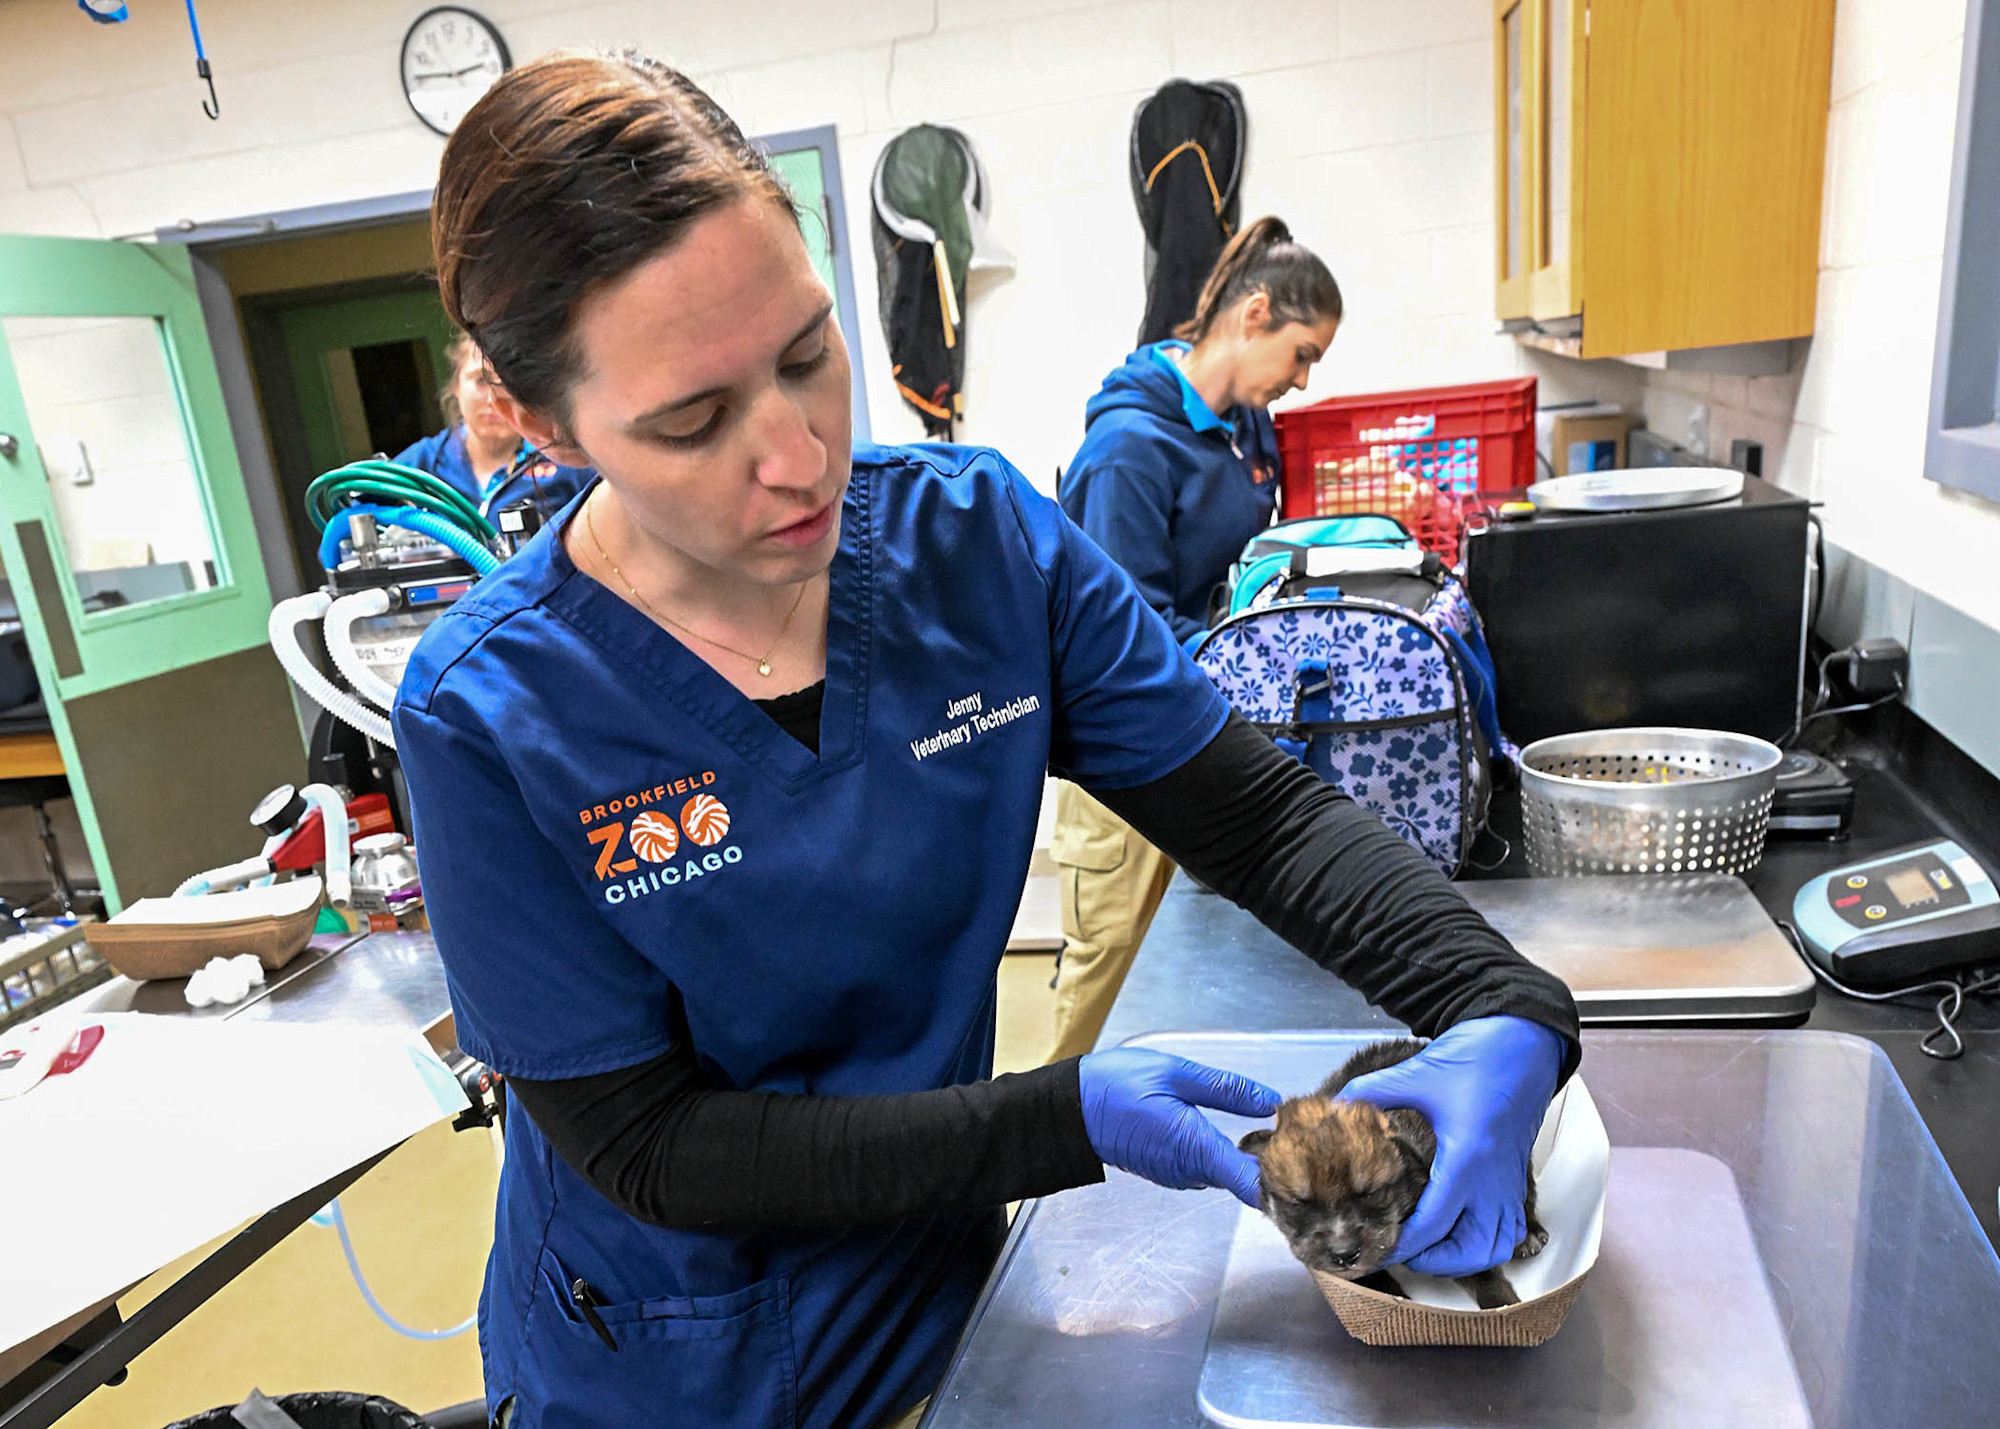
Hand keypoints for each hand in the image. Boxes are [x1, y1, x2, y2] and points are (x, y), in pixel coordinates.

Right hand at [1077, 1048, 1281, 1206]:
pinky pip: (1208, 1167)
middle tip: (1296, 1129)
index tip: (1307, 1161)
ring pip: (1228, 1172)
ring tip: (1272, 1126)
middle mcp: (1192, 1172)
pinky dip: (1226, 1155)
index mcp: (1197, 1149)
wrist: (1070, 1111)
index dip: (1284, 1179)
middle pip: (1246, 1179)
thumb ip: (1226, 1090)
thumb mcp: (1175, 1074)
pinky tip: (1235, 1131)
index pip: (1253, 1185)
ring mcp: (1180, 1174)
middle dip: (1273, 1160)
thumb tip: (1269, 1102)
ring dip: (1250, 1156)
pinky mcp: (1170, 1170)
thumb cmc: (1116, 1088)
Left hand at [1338, 1016, 1566, 1276]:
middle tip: (1401, 1250)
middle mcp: (1493, 1181)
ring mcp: (1510, 1183)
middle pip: (1472, 1250)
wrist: (1524, 1042)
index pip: (1434, 1223)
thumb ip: (1371, 1093)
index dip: (1403, 1245)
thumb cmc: (1477, 1057)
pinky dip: (1486, 1243)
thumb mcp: (1417, 1074)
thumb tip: (1334, 1107)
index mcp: (1467, 1159)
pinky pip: (1510, 1229)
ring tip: (1428, 1246)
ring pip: (1497, 1246)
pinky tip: (1458, 1232)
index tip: (1375, 1249)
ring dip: (1463, 1258)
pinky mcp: (1517, 1179)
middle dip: (1435, 1262)